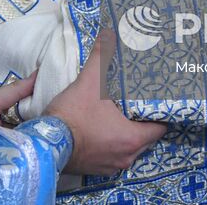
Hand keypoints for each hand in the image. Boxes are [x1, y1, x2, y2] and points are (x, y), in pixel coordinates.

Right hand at [44, 30, 166, 175]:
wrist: (46, 142)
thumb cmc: (74, 115)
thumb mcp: (89, 82)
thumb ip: (101, 57)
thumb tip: (108, 35)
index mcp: (132, 138)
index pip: (159, 128)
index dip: (159, 114)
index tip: (155, 102)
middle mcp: (126, 157)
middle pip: (145, 139)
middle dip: (141, 123)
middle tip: (136, 105)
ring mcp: (110, 167)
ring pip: (128, 149)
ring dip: (125, 135)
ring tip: (118, 116)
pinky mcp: (95, 170)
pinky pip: (111, 157)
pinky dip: (110, 145)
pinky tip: (101, 131)